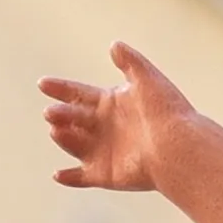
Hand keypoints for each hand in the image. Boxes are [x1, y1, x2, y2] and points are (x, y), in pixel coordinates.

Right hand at [41, 43, 195, 191]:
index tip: (43, 84)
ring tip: (57, 130)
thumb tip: (115, 44)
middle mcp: (105, 127)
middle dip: (60, 114)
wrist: (178, 147)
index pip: (79, 94)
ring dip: (63, 138)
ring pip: (74, 144)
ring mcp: (104, 151)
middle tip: (51, 112)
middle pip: (73, 118)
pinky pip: (83, 177)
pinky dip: (70, 177)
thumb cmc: (166, 112)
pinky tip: (58, 174)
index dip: (61, 88)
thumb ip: (130, 62)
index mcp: (111, 104)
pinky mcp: (107, 174)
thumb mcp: (148, 79)